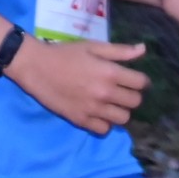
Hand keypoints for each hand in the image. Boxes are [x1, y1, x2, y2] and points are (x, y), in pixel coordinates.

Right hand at [6, 36, 148, 133]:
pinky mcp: (80, 120)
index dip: (140, 81)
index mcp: (110, 72)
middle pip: (135, 102)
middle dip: (132, 95)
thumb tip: (143, 50)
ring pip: (123, 119)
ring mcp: (93, 109)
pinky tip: (98, 114)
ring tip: (111, 104)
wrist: (35, 66)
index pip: (141, 83)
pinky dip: (104, 123)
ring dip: (120, 111)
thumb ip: (119, 51)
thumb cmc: (64, 54)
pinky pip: (104, 129)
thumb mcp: (92, 47)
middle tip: (121, 91)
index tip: (134, 80)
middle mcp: (105, 93)